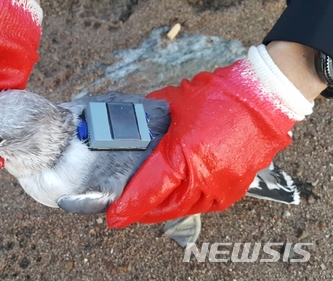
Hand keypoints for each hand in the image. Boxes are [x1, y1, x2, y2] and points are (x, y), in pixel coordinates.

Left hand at [106, 45, 313, 227]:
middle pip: (165, 206)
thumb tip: (134, 128)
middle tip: (128, 210)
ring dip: (165, 209)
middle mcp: (203, 178)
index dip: (129, 206)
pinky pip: (206, 204)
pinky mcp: (235, 188)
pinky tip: (178, 199)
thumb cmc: (217, 96)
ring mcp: (222, 186)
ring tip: (149, 206)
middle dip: (144, 211)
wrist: (263, 97)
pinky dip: (189, 203)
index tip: (114, 216)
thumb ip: (150, 121)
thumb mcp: (172, 104)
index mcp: (183, 157)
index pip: (148, 190)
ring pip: (186, 208)